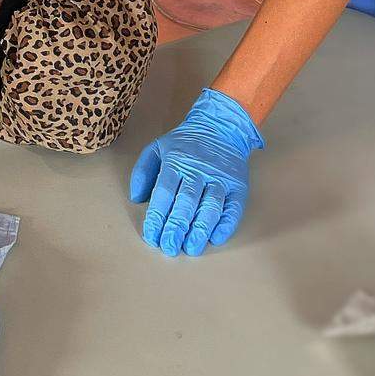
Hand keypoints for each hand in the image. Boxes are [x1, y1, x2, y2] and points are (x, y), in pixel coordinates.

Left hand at [129, 88, 263, 256]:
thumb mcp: (157, 147)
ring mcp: (220, 178)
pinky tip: (215, 238)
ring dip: (200, 231)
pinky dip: (225, 225)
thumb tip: (136, 199)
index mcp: (176, 161)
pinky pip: (233, 208)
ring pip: (210, 207)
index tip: (152, 236)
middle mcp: (198, 170)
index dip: (157, 217)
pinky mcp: (238, 185)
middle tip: (169, 248)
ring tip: (190, 248)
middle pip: (185, 203)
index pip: (163, 193)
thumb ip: (143, 171)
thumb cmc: (185, 142)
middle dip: (176, 228)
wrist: (221, 126)